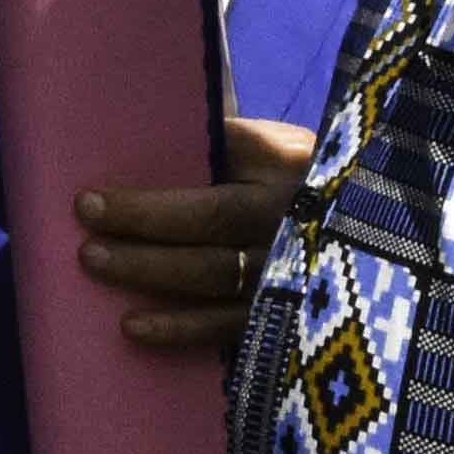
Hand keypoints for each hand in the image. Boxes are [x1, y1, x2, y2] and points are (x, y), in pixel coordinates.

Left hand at [77, 116, 317, 351]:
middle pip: (209, 219)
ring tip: (94, 260)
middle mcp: (291, 216)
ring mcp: (290, 271)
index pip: (218, 163)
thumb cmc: (306, 186)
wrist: (366, 242)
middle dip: (143, 220)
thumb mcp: (282, 149)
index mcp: (288, 166)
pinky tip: (132, 326)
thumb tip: (158, 125)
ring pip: (210, 272)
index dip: (163, 175)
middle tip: (86, 219)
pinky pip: (225, 326)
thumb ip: (230, 141)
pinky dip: (178, 328)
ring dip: (148, 268)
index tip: (97, 191)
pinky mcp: (286, 320)